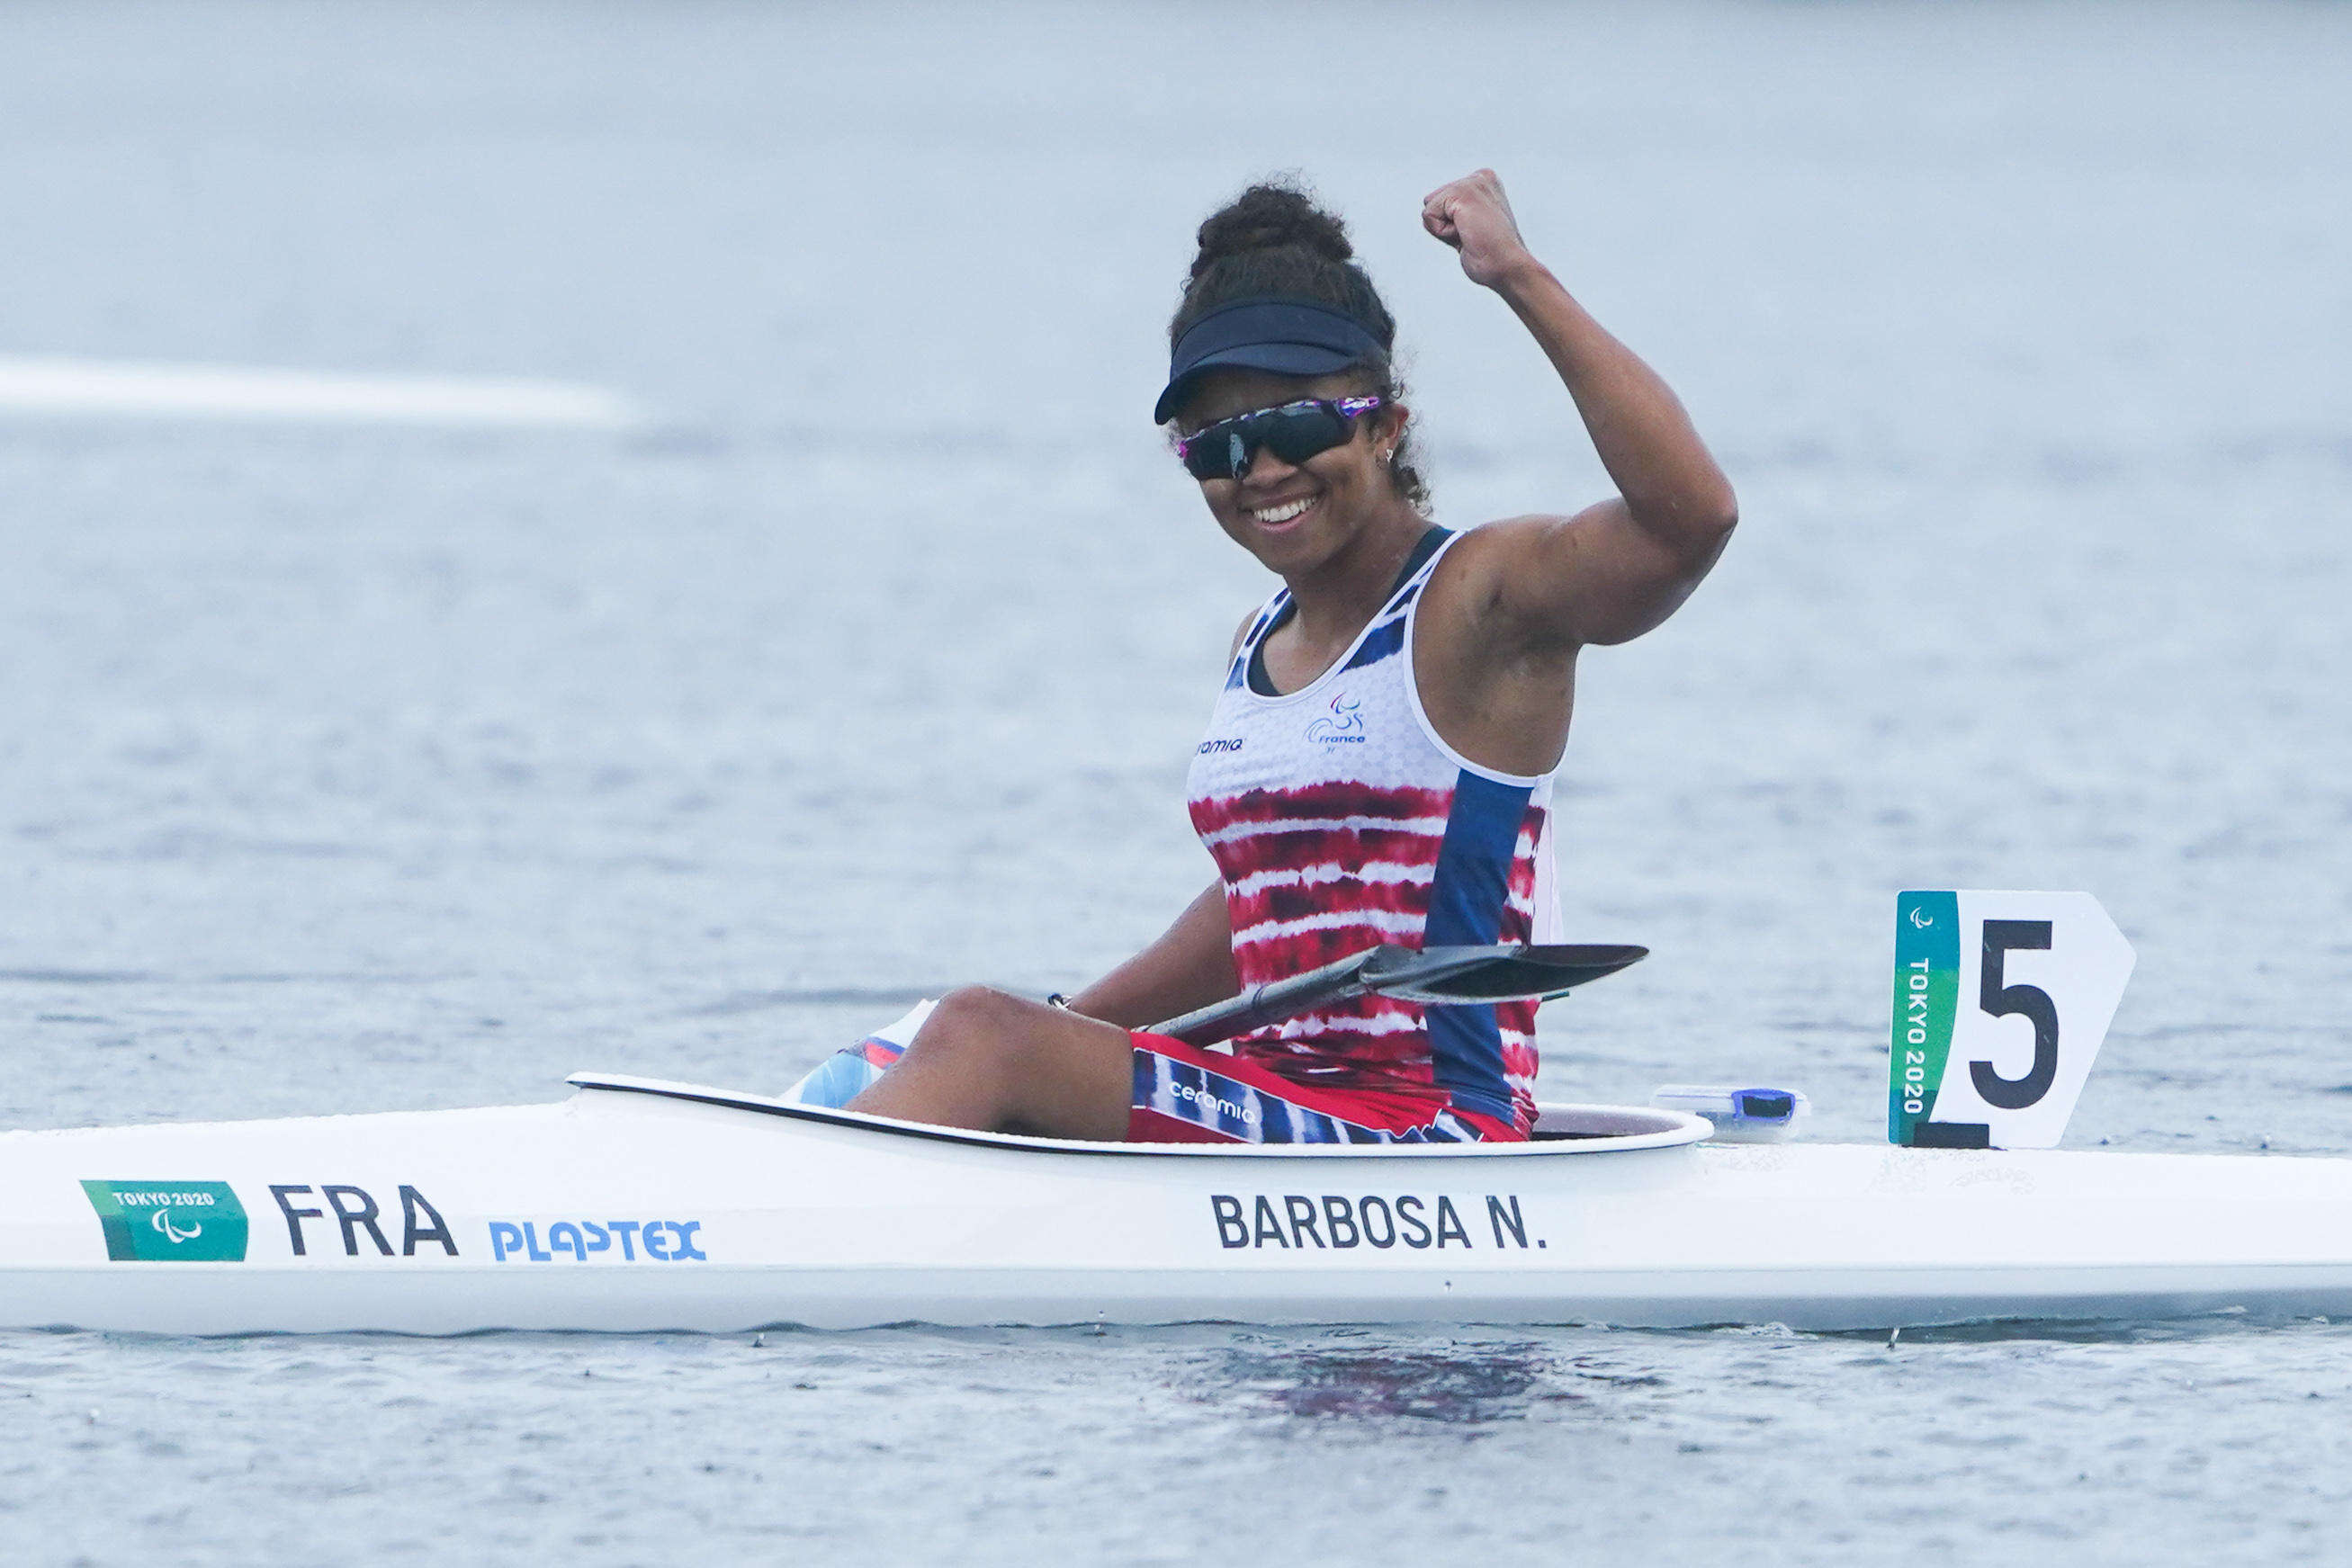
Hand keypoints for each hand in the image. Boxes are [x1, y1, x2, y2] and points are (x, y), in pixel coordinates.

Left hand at [1421, 169, 1536, 288]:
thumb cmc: (1492, 257)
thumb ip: (1452, 215)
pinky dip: (1442, 232)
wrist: (1508, 267)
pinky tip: (1467, 234)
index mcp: (1485, 183)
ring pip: (1429, 207)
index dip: (1450, 226)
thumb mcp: (1470, 228)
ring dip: (1444, 231)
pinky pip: (1429, 215)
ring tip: (1471, 235)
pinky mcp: (1462, 192)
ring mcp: (1472, 182)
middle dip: (1445, 226)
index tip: (1476, 234)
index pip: (1441, 201)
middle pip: (1431, 202)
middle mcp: (1480, 177)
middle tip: (1473, 236)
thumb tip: (1428, 207)